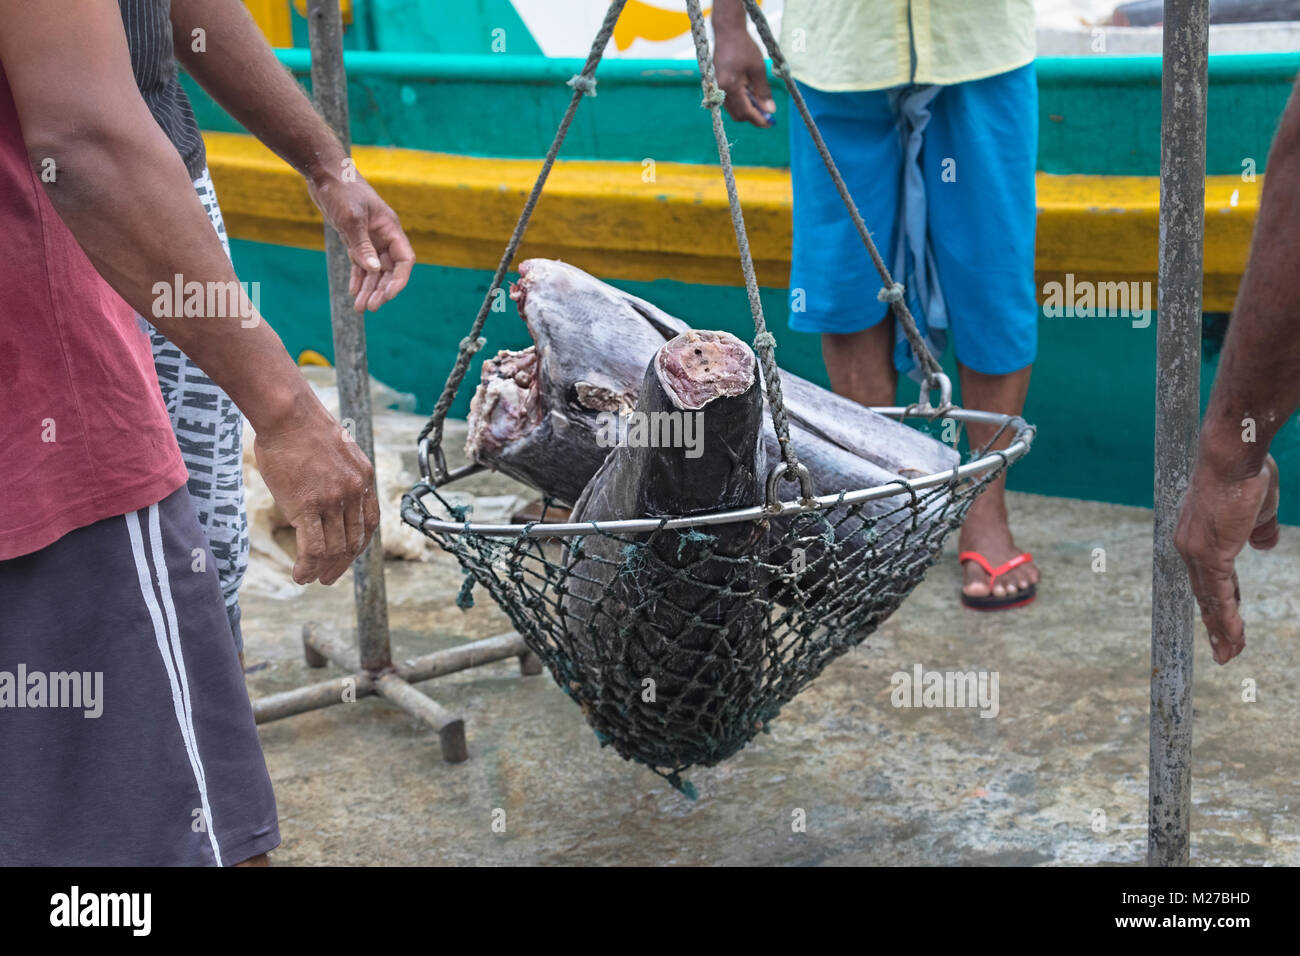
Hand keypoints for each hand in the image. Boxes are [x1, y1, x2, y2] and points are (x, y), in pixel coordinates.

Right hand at [253, 392, 380, 585]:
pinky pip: (314, 547)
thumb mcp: (337, 453)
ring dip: (323, 570)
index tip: (347, 556)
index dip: (358, 545)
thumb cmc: (303, 429)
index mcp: (364, 479)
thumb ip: (338, 477)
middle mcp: (354, 492)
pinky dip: (308, 566)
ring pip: (334, 548)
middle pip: (353, 540)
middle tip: (329, 578)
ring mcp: (333, 500)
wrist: (289, 415)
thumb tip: (326, 496)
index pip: (368, 523)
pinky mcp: (308, 505)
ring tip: (311, 579)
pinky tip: (300, 575)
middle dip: (342, 564)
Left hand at [308, 173, 415, 312]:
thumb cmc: (342, 190)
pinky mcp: (355, 238)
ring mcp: (370, 238)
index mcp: (390, 228)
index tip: (388, 295)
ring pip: (374, 270)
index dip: (399, 280)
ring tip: (359, 308)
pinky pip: (360, 264)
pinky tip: (353, 292)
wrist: (325, 173)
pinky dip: (358, 278)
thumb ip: (363, 245)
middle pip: (389, 270)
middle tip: (370, 307)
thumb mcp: (351, 218)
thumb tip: (374, 271)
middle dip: (381, 290)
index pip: (404, 260)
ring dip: (368, 289)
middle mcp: (383, 236)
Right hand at [713, 28, 774, 127]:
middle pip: (737, 115)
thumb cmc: (744, 47)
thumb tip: (770, 110)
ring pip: (733, 110)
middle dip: (753, 117)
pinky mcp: (715, 86)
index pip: (745, 112)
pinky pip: (728, 102)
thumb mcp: (758, 69)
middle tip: (767, 114)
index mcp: (730, 86)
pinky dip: (740, 102)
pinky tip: (750, 94)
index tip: (770, 123)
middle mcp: (719, 90)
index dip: (759, 119)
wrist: (728, 33)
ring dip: (747, 109)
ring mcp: (715, 89)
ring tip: (760, 101)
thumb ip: (763, 91)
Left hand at [1175, 452, 1279, 663]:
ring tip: (1229, 655)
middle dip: (1216, 624)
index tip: (1225, 621)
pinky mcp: (1209, 553)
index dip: (1220, 601)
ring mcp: (1196, 551)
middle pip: (1204, 594)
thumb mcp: (1258, 510)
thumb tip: (1263, 544)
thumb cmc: (1246, 475)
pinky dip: (1226, 618)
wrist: (1234, 455)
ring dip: (1222, 630)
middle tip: (1223, 650)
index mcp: (1197, 537)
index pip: (1208, 578)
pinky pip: (1218, 594)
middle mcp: (1189, 547)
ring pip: (1209, 600)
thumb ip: (1258, 531)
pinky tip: (1233, 638)